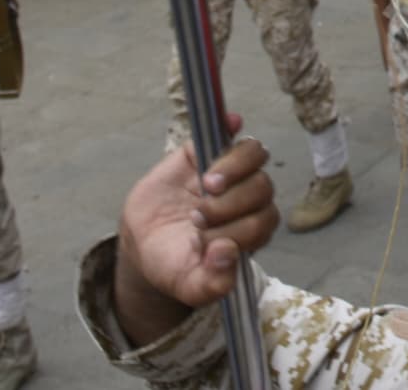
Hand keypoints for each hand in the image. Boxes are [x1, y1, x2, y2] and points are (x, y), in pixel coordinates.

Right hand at [112, 119, 276, 345]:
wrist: (143, 242)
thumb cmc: (173, 264)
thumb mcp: (188, 285)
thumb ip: (212, 284)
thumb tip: (229, 253)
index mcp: (251, 230)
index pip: (264, 220)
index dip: (240, 229)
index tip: (204, 241)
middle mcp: (247, 198)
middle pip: (263, 187)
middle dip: (231, 204)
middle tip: (197, 218)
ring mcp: (228, 172)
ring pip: (254, 155)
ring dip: (234, 168)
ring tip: (206, 185)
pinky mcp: (203, 151)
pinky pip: (226, 131)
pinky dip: (230, 125)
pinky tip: (229, 122)